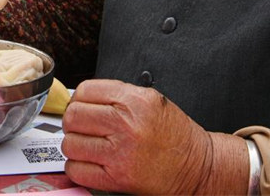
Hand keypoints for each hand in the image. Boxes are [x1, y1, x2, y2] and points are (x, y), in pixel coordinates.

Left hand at [61, 80, 246, 194]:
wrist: (198, 166)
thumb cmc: (175, 134)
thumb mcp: (151, 100)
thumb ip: (118, 95)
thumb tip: (83, 97)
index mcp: (134, 100)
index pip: (85, 91)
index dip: (78, 99)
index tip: (81, 106)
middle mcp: (126, 124)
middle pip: (74, 116)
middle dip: (73, 122)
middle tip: (80, 127)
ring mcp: (121, 152)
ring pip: (71, 144)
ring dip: (73, 145)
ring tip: (85, 146)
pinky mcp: (119, 178)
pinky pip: (78, 170)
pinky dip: (77, 168)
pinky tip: (87, 163)